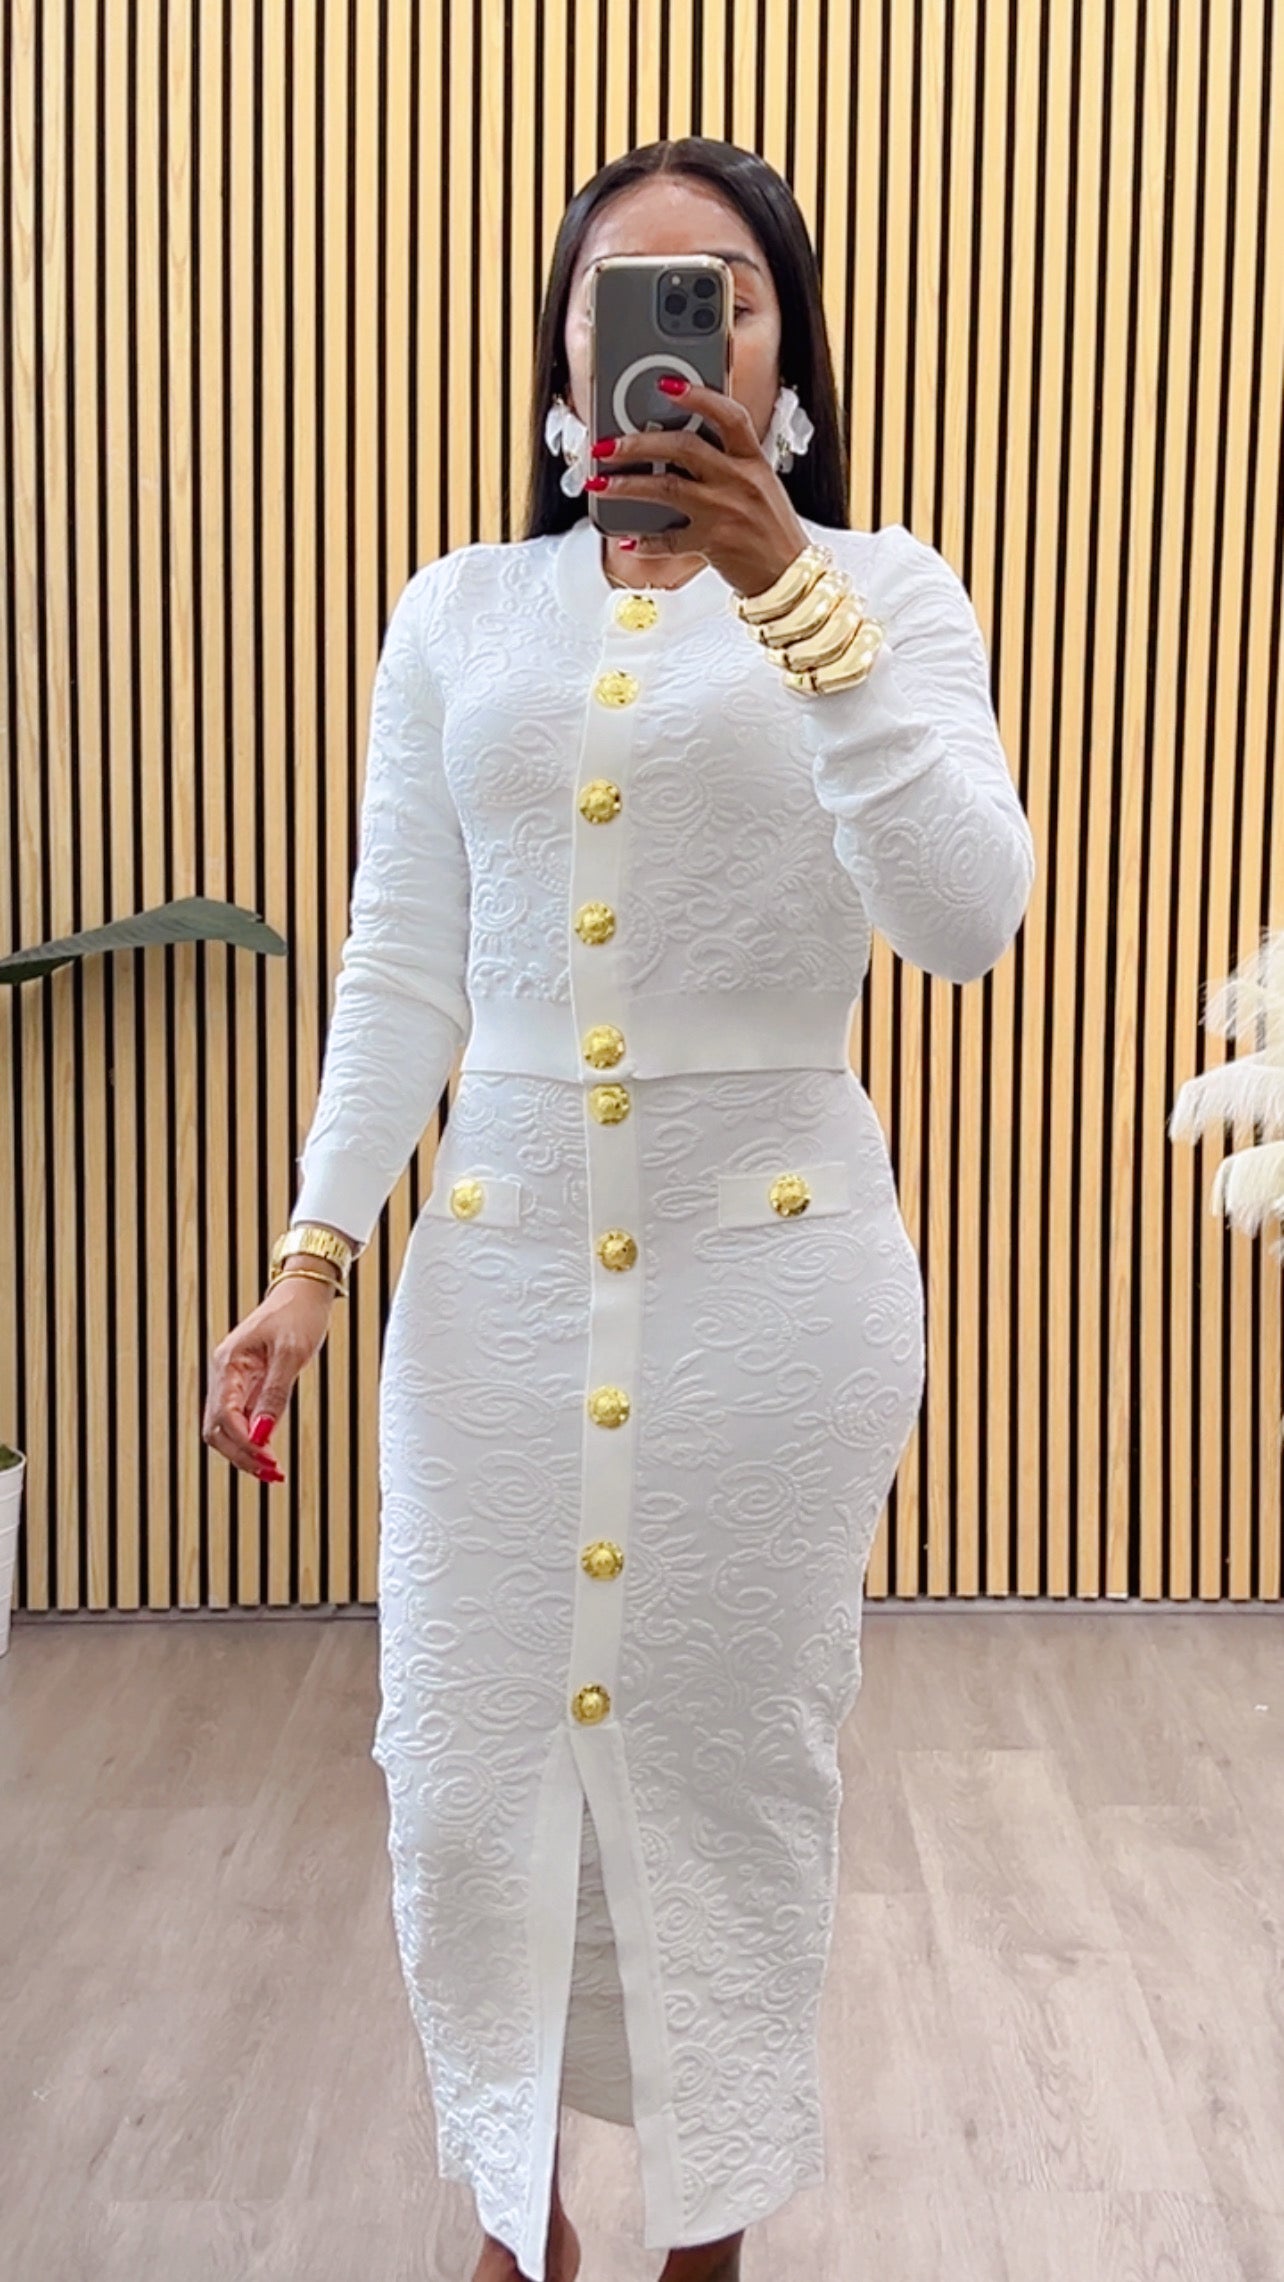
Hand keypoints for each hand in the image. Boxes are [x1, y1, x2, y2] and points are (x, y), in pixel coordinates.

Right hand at [202, 1276, 336, 1484]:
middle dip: (241, 1455)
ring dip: (244, 1451)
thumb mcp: (292, 1353)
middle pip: (216, 1429)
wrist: (304, 1292)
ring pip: (225, 1427)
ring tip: (271, 1470)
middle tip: (271, 1473)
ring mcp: (234, 1380)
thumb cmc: (298, 1313)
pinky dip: (252, 1438)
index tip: (268, 1460)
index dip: (243, 1443)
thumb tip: (262, 1434)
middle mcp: (224, 1374)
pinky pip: (241, 1418)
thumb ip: (276, 1394)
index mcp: (227, 1363)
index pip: (222, 1416)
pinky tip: (269, 1451)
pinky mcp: (247, 1383)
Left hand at [585, 379, 810, 596]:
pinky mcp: (713, 544)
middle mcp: (740, 481)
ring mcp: (725, 512)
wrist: (791, 577)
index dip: (697, 395)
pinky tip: (626, 539)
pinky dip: (644, 541)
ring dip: (627, 485)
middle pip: (683, 447)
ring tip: (601, 483)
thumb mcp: (761, 485)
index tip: (666, 385)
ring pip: (667, 488)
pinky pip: (668, 540)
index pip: (728, 415)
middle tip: (608, 444)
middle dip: (639, 443)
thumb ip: (729, 463)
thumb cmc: (772, 531)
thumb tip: (682, 446)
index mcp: (753, 461)